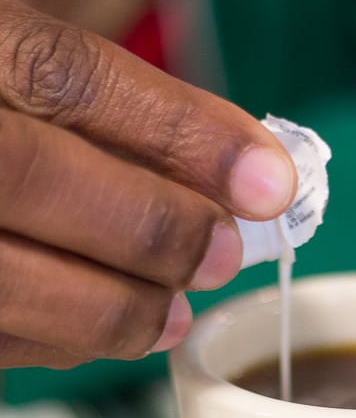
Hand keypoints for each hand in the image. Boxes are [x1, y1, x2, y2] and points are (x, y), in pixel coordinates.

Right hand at [0, 0, 296, 367]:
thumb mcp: (30, 78)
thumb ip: (113, 118)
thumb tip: (237, 183)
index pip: (66, 76)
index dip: (180, 132)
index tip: (268, 182)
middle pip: (29, 177)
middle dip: (150, 230)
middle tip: (220, 258)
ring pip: (7, 278)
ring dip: (114, 309)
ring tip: (175, 315)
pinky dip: (63, 341)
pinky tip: (109, 330)